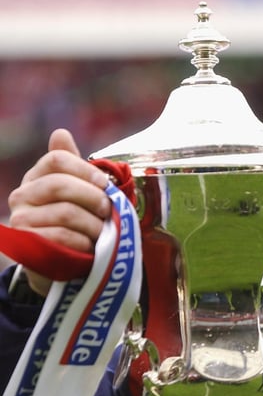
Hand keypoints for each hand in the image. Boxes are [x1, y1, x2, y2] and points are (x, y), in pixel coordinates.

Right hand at [8, 129, 111, 295]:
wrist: (60, 263)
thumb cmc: (76, 223)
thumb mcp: (79, 194)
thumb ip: (75, 168)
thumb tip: (60, 133)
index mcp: (37, 176)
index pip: (57, 159)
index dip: (85, 169)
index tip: (106, 184)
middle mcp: (22, 195)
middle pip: (60, 185)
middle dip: (93, 197)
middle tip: (109, 211)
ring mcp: (21, 220)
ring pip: (65, 213)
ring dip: (93, 224)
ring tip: (104, 232)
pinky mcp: (27, 245)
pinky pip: (61, 237)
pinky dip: (84, 242)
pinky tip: (91, 246)